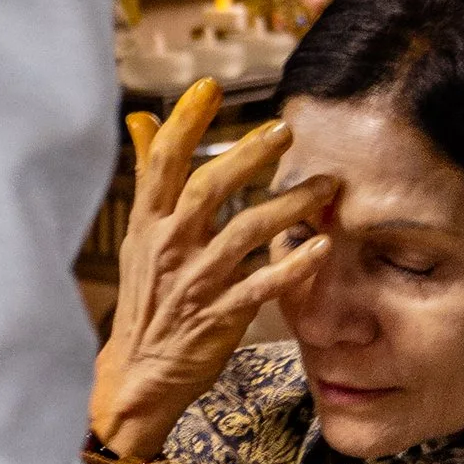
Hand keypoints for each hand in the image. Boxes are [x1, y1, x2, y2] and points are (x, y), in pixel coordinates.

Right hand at [89, 78, 332, 463]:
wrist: (137, 375)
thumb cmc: (145, 300)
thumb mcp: (139, 235)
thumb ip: (148, 176)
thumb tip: (140, 120)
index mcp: (147, 224)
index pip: (162, 163)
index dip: (184, 123)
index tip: (209, 88)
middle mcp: (169, 247)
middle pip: (208, 189)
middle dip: (247, 156)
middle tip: (285, 130)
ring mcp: (195, 282)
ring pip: (244, 232)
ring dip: (288, 206)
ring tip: (325, 187)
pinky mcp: (221, 316)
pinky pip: (262, 285)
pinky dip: (293, 267)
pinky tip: (322, 248)